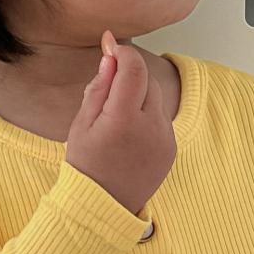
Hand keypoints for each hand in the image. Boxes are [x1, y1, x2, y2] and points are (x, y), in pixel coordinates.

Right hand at [65, 36, 177, 216]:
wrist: (102, 208)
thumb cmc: (85, 166)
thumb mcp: (82, 124)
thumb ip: (99, 88)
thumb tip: (111, 58)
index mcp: (123, 119)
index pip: (134, 69)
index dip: (123, 53)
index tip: (111, 46)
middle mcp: (150, 127)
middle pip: (147, 80)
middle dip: (130, 75)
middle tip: (109, 83)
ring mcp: (165, 139)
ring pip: (157, 98)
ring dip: (140, 95)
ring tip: (118, 115)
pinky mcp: (171, 149)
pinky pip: (162, 119)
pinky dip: (148, 116)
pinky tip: (130, 132)